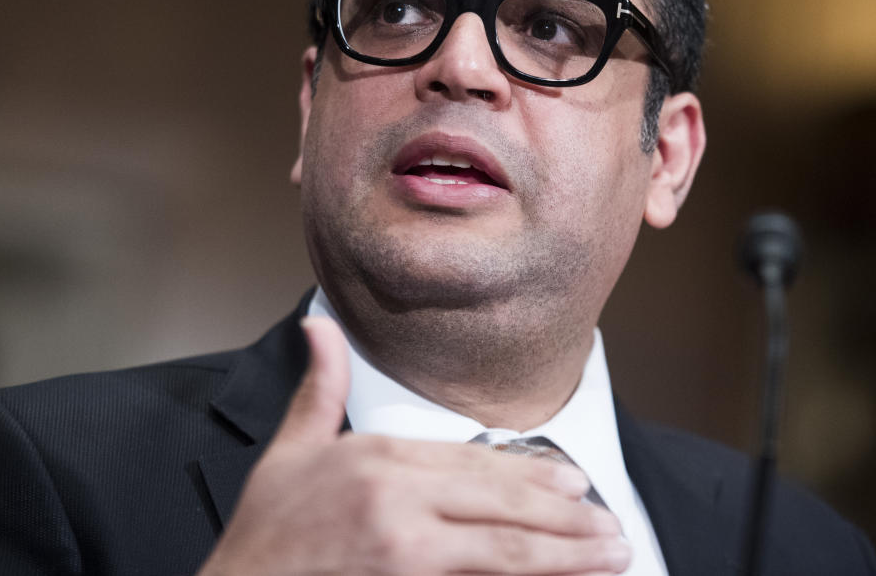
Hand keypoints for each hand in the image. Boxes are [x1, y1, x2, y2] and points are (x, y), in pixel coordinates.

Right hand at [197, 317, 630, 575]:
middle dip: (566, 519)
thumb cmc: (263, 534)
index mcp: (377, 460)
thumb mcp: (289, 452)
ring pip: (505, 551)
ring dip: (567, 556)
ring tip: (611, 557)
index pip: (473, 462)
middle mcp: (397, 502)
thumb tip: (319, 324)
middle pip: (501, 506)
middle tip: (612, 527)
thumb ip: (320, 388)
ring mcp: (402, 552)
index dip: (531, 474)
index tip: (574, 483)